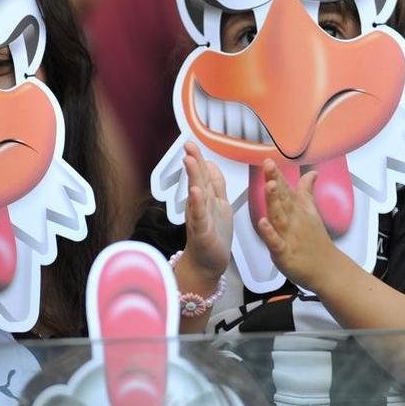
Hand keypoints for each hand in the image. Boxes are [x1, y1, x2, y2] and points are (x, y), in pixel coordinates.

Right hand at [182, 141, 231, 281]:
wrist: (208, 263)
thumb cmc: (213, 234)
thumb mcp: (217, 203)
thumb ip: (215, 184)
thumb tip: (210, 162)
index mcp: (206, 197)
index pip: (204, 173)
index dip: (199, 158)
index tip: (192, 143)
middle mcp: (200, 204)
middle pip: (198, 179)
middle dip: (194, 161)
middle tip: (187, 145)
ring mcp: (199, 217)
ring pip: (197, 193)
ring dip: (193, 176)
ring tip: (189, 160)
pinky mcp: (202, 232)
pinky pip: (199, 215)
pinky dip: (196, 203)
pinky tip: (194, 192)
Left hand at [255, 160, 339, 290]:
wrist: (327, 268)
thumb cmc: (315, 241)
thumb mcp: (311, 212)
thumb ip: (306, 192)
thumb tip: (312, 173)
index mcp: (298, 210)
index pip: (286, 189)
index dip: (277, 175)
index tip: (269, 161)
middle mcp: (293, 220)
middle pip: (283, 199)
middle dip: (275, 182)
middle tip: (268, 166)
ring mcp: (289, 236)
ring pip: (279, 216)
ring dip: (274, 201)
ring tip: (269, 186)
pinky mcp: (284, 253)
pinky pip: (276, 242)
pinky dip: (270, 233)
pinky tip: (263, 223)